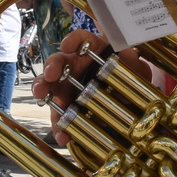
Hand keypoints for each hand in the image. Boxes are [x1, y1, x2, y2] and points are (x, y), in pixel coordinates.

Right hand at [31, 28, 146, 143]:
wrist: (132, 100)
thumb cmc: (128, 77)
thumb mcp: (134, 67)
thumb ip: (130, 59)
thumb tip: (129, 55)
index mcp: (92, 52)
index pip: (80, 40)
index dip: (73, 41)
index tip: (68, 45)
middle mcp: (75, 67)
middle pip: (58, 62)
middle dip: (51, 67)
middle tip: (50, 76)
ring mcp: (69, 88)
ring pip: (51, 87)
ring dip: (43, 91)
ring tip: (41, 98)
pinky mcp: (67, 109)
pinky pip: (59, 117)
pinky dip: (59, 126)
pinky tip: (62, 135)